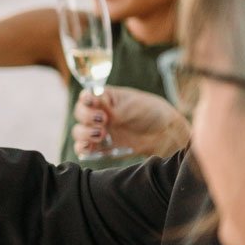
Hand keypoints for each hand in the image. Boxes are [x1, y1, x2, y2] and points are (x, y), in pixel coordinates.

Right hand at [72, 87, 187, 158]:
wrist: (165, 133)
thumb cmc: (150, 112)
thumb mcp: (134, 106)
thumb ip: (115, 109)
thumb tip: (98, 108)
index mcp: (104, 98)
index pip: (86, 96)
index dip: (86, 100)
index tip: (94, 103)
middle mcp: (97, 113)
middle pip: (79, 113)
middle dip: (87, 117)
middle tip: (103, 120)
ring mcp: (97, 130)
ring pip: (78, 131)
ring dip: (84, 133)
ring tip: (101, 134)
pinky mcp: (100, 147)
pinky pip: (84, 149)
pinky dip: (82, 149)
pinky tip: (89, 148)